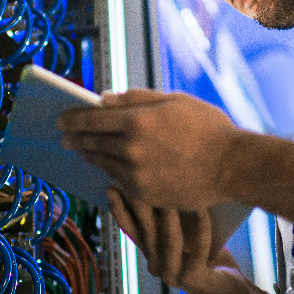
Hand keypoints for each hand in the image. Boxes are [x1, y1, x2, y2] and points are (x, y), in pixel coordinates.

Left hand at [58, 89, 240, 209]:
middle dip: (74, 137)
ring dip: (89, 155)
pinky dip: (111, 172)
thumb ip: (136, 99)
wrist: (233, 166)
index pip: (91, 118)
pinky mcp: (146, 194)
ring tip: (83, 150)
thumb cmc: (208, 128)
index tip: (61, 119)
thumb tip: (103, 99)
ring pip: (102, 163)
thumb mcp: (174, 101)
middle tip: (64, 136)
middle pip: (91, 142)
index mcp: (137, 120)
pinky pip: (119, 181)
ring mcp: (137, 175)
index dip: (72, 118)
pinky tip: (107, 167)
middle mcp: (131, 149)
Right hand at [108, 188, 237, 293]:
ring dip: (171, 215)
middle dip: (141, 205)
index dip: (120, 209)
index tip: (112, 186)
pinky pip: (198, 250)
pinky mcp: (192, 280)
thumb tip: (165, 182)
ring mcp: (172, 275)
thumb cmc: (210, 258)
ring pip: (170, 241)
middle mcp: (156, 266)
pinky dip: (202, 228)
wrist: (230, 292)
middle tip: (138, 181)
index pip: (130, 230)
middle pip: (146, 233)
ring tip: (173, 191)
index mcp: (151, 254)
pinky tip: (204, 210)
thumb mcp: (188, 235)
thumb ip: (173, 218)